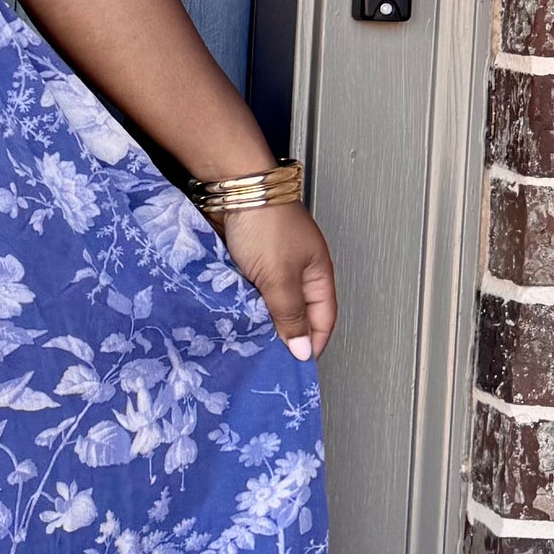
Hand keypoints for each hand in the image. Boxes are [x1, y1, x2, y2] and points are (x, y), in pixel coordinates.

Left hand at [220, 201, 337, 362]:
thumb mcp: (280, 277)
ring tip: (246, 338)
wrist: (231, 186)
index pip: (323, 319)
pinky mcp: (245, 258)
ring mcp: (270, 263)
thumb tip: (304, 350)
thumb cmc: (264, 221)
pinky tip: (230, 314)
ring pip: (267, 302)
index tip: (295, 366)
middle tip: (266, 356)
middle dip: (282, 333)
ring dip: (258, 318)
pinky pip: (246, 290)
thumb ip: (290, 315)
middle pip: (294, 312)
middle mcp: (297, 268)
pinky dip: (240, 302)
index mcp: (318, 273)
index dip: (312, 343)